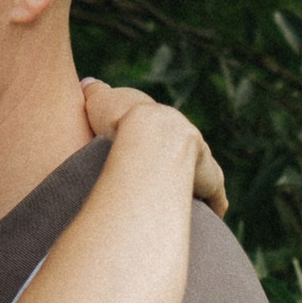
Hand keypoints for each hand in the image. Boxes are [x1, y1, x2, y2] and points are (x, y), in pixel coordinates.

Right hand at [79, 76, 226, 220]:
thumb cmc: (118, 120)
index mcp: (159, 119)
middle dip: (176, 166)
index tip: (145, 154)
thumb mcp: (98, 101)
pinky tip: (208, 218)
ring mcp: (199, 158)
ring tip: (185, 205)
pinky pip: (214, 196)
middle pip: (183, 153)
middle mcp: (184, 135)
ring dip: (194, 187)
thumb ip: (94, 93)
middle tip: (164, 184)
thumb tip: (88, 84)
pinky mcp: (210, 180)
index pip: (158, 131)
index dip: (151, 143)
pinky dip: (211, 206)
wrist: (150, 135)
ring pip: (200, 174)